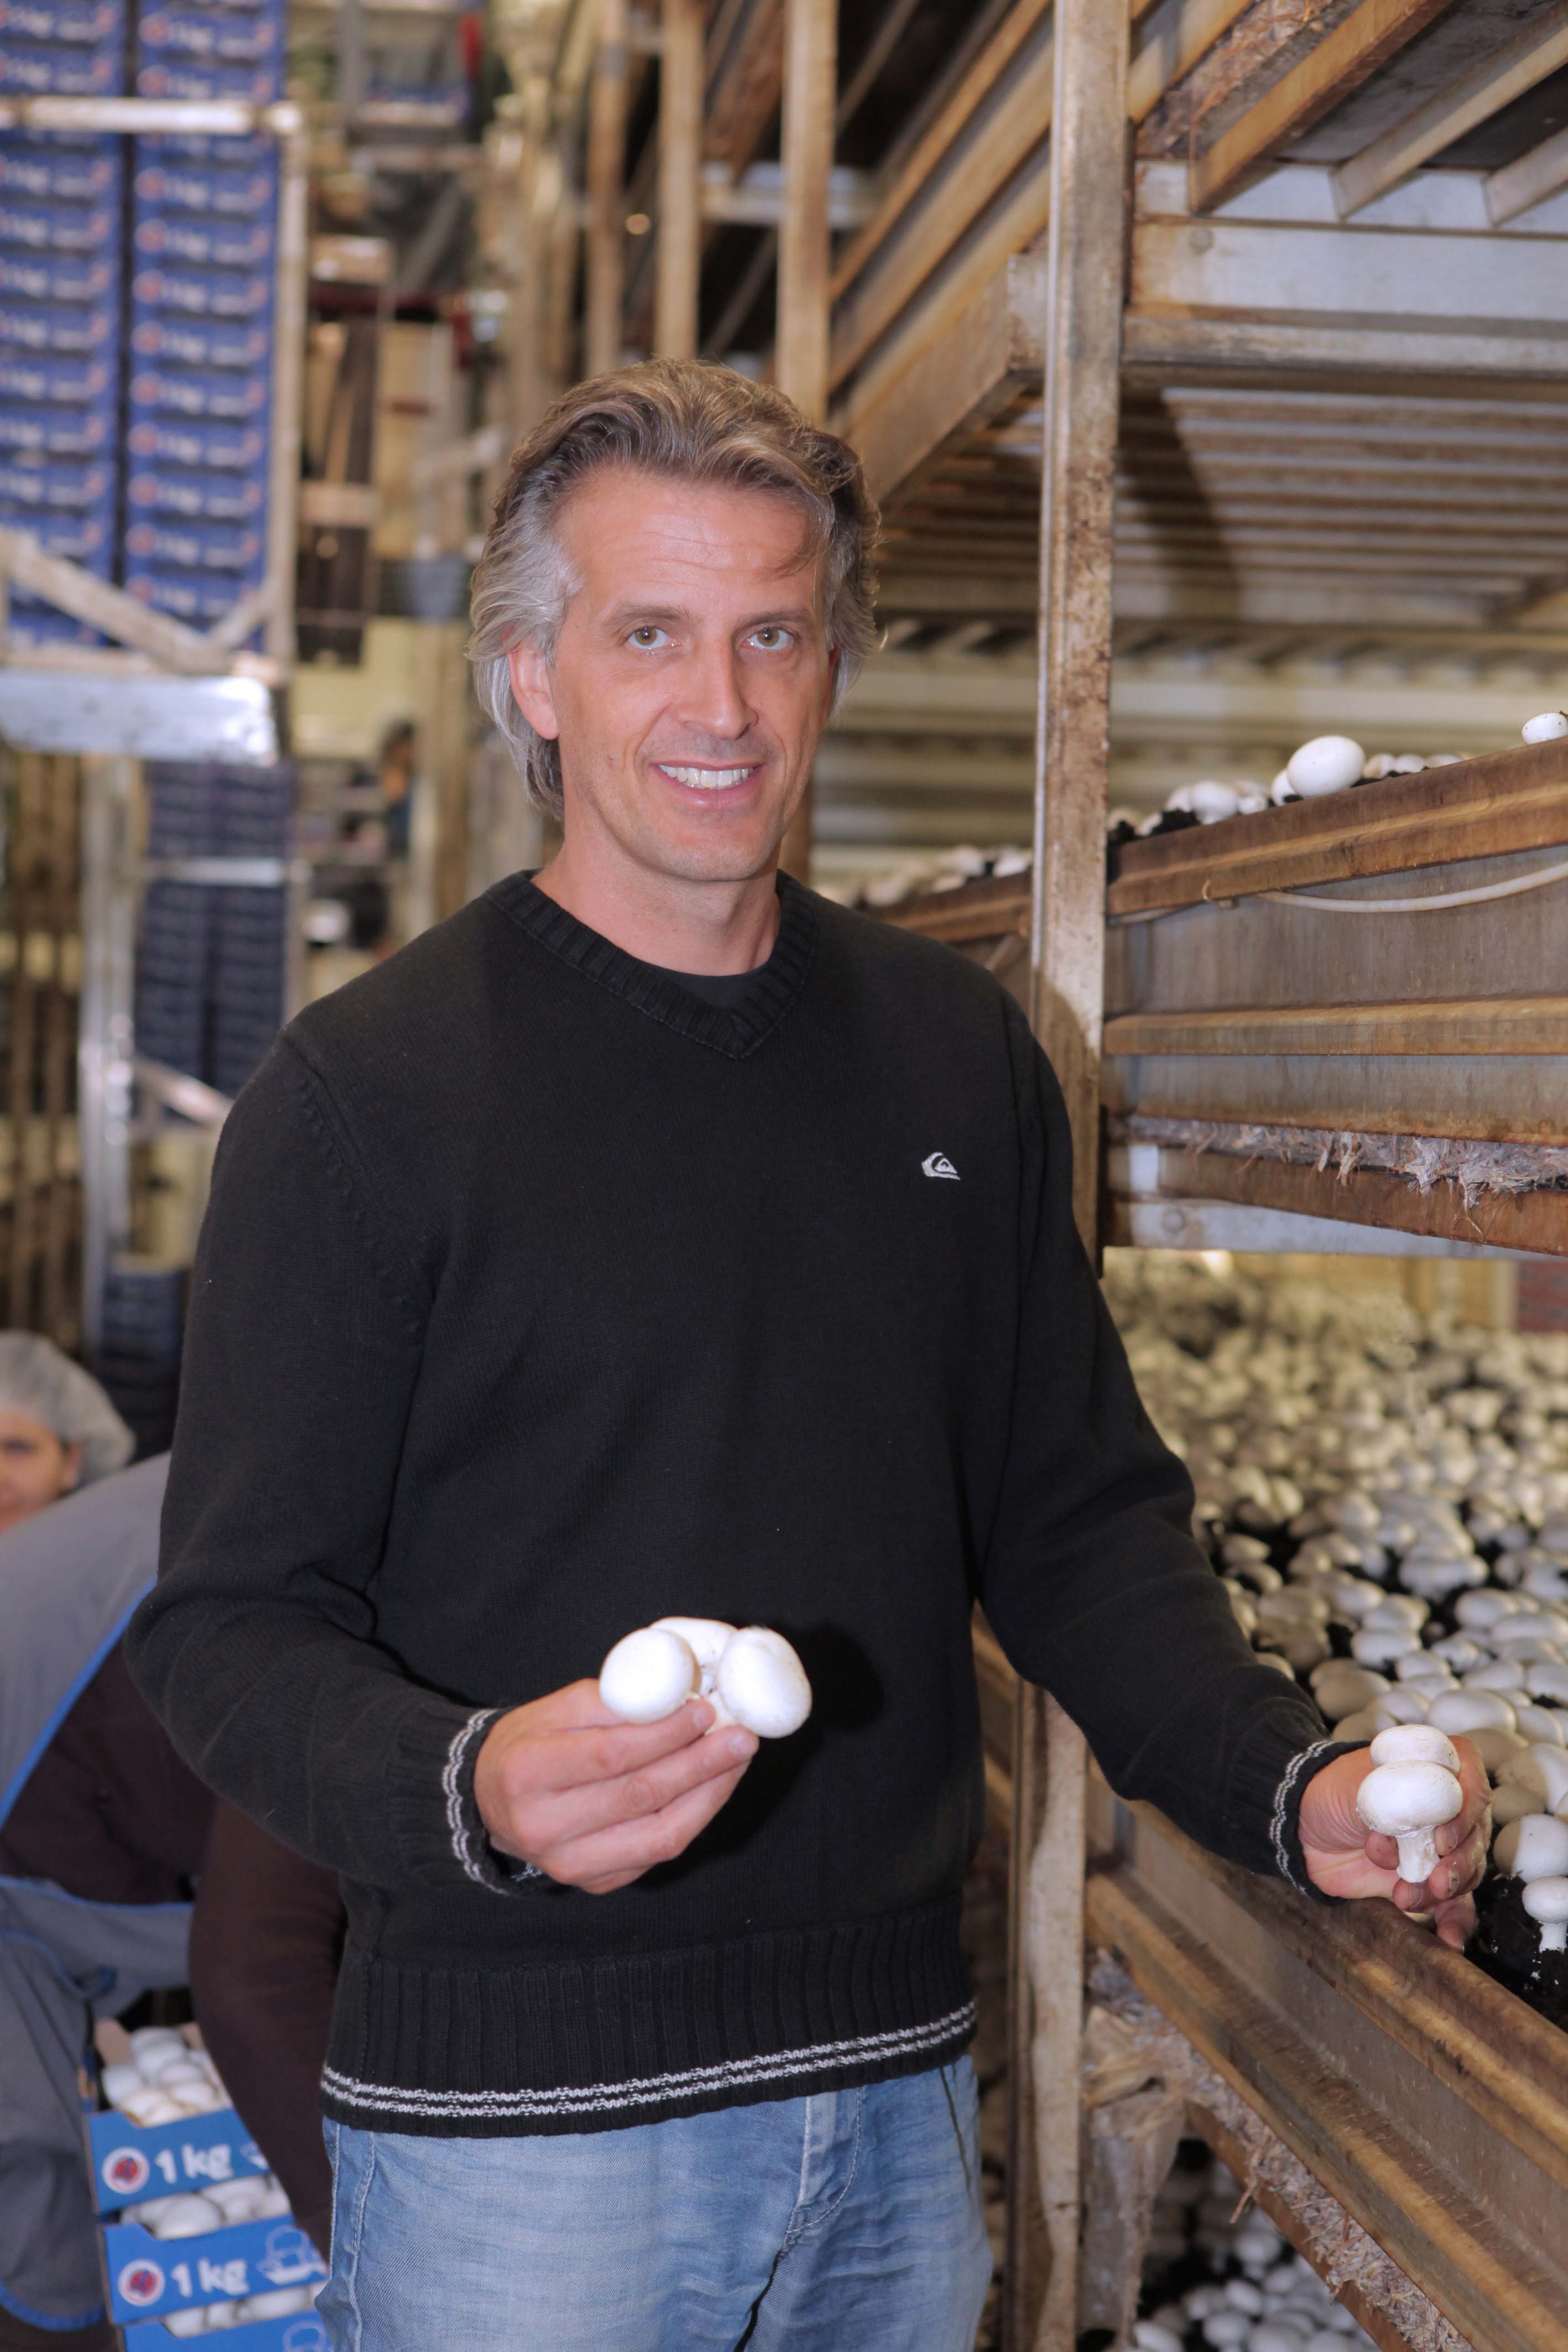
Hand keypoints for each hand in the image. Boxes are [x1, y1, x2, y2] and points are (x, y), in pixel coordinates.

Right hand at [473, 1680, 757, 1895]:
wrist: (489, 1801)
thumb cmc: (528, 1745)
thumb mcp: (555, 1709)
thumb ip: (614, 1703)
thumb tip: (681, 1699)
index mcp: (527, 1773)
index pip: (611, 1756)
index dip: (665, 1734)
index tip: (704, 1712)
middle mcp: (544, 1827)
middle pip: (640, 1796)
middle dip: (701, 1764)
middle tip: (741, 1737)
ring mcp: (569, 1865)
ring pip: (659, 1835)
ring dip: (709, 1794)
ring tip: (737, 1761)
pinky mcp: (595, 1883)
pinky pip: (657, 1852)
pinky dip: (693, 1818)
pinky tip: (712, 1788)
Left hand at [1298, 1737, 1489, 1950]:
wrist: (1303, 1830)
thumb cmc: (1331, 1795)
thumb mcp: (1358, 1786)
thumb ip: (1394, 1797)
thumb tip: (1428, 1822)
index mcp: (1433, 1769)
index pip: (1471, 1785)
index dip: (1465, 1814)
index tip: (1442, 1839)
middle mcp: (1445, 1808)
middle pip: (1475, 1835)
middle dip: (1458, 1863)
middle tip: (1436, 1880)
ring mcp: (1437, 1847)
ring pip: (1466, 1871)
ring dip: (1443, 1891)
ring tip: (1405, 1896)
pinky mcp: (1427, 1880)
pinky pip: (1454, 1905)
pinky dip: (1455, 1923)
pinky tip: (1450, 1941)